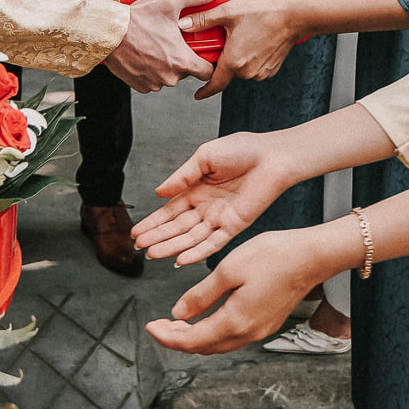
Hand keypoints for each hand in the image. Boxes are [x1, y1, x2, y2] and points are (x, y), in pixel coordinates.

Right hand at [106, 0, 219, 92]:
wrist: (106, 31)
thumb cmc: (137, 19)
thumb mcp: (170, 3)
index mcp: (182, 61)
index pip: (208, 73)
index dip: (207, 62)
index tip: (201, 53)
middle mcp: (170, 77)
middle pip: (186, 73)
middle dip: (181, 59)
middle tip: (170, 41)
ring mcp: (153, 83)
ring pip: (168, 77)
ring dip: (165, 65)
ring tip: (154, 45)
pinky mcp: (139, 85)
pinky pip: (152, 81)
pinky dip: (150, 70)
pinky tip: (143, 54)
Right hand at [132, 132, 285, 264]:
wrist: (271, 156)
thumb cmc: (242, 149)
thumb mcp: (204, 157)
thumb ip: (181, 177)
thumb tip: (158, 192)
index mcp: (196, 188)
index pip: (169, 210)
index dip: (153, 222)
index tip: (136, 232)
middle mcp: (206, 206)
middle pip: (176, 226)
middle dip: (157, 236)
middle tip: (138, 246)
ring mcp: (219, 218)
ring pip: (190, 237)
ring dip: (171, 246)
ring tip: (152, 254)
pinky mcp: (234, 226)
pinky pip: (213, 243)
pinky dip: (197, 253)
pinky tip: (181, 259)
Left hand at [144, 230, 333, 355]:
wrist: (310, 257)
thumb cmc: (272, 257)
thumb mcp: (227, 270)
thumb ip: (200, 296)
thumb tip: (178, 313)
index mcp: (234, 322)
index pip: (191, 340)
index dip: (166, 336)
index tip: (149, 326)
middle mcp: (248, 333)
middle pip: (204, 347)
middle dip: (177, 338)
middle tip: (158, 325)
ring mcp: (259, 330)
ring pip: (219, 343)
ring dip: (195, 336)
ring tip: (176, 322)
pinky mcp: (266, 322)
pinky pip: (232, 336)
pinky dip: (212, 331)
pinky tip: (206, 316)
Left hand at [185, 0, 307, 97]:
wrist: (295, 15)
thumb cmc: (264, 11)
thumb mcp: (228, 11)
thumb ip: (203, 20)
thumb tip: (182, 25)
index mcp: (234, 61)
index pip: (215, 84)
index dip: (204, 91)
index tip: (197, 95)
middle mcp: (248, 72)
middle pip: (227, 71)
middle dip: (223, 59)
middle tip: (225, 39)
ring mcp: (261, 72)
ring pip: (241, 69)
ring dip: (237, 57)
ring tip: (242, 36)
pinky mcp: (271, 69)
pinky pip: (254, 67)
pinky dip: (250, 57)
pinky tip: (254, 39)